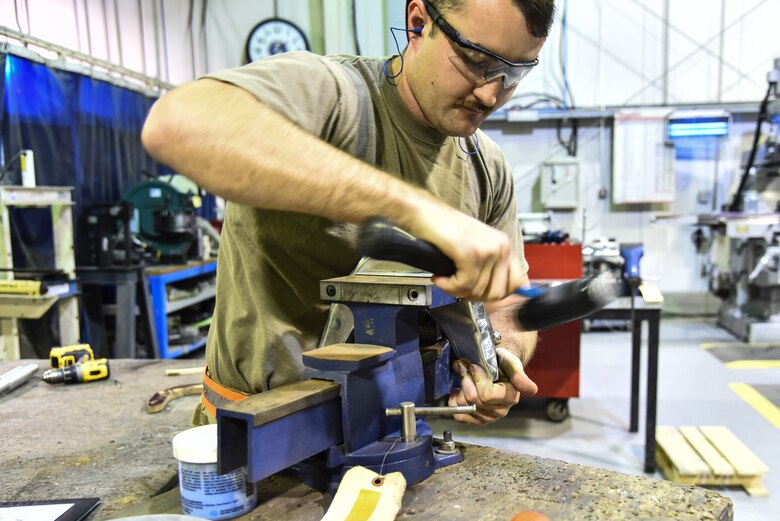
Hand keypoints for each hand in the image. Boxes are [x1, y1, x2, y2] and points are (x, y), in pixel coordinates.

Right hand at [407, 205, 522, 301]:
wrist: (423, 212)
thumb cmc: (444, 228)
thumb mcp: (475, 246)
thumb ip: (490, 267)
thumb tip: (497, 293)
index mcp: (504, 245)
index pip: (517, 283)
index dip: (497, 294)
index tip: (479, 293)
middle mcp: (500, 246)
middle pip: (497, 293)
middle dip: (474, 296)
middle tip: (458, 288)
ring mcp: (486, 250)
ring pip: (478, 291)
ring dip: (456, 290)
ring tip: (445, 279)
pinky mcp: (469, 253)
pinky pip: (463, 285)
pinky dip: (448, 286)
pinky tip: (440, 278)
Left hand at [448, 347, 537, 424]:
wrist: (497, 370)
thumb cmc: (503, 364)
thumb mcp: (511, 362)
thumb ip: (519, 375)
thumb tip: (531, 390)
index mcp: (511, 397)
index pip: (486, 395)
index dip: (477, 378)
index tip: (474, 366)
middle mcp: (501, 410)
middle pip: (473, 399)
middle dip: (465, 379)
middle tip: (463, 366)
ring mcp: (489, 417)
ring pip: (464, 405)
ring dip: (459, 388)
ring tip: (462, 377)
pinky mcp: (478, 420)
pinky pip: (460, 415)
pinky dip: (454, 402)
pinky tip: (458, 391)